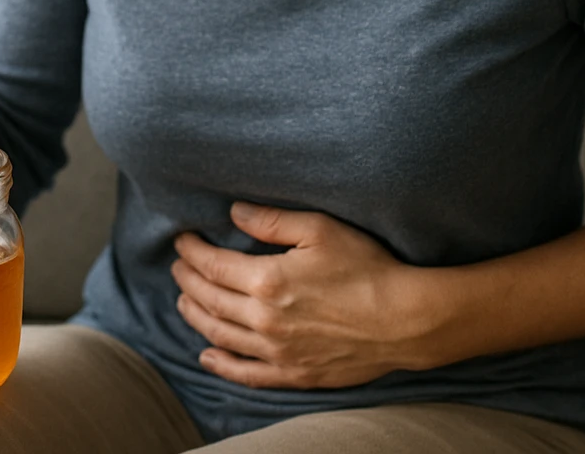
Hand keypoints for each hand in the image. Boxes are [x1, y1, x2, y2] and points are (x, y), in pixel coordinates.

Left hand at [170, 202, 440, 389]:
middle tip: (179, 266)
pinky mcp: (294, 373)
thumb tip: (234, 211)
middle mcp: (264, 320)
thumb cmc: (367, 268)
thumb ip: (272, 220)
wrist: (405, 320)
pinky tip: (208, 355)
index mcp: (267, 280)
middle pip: (209, 300)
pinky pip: (246, 373)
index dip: (192, 251)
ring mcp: (277, 351)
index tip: (183, 239)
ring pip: (220, 335)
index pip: (212, 266)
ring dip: (195, 316)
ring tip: (184, 301)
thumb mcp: (321, 230)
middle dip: (187, 280)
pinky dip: (222, 364)